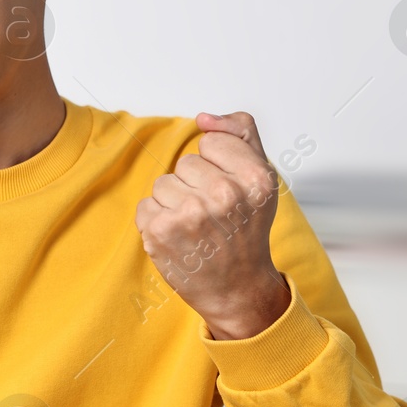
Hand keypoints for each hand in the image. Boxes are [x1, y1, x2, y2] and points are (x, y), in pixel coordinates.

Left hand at [134, 111, 291, 339]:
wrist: (237, 288)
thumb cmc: (246, 231)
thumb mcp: (260, 177)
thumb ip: (240, 134)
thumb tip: (203, 118)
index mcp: (255, 178)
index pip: (210, 142)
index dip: (216, 166)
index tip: (229, 193)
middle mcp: (225, 195)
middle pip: (185, 163)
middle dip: (195, 186)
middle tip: (214, 216)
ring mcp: (190, 214)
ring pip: (164, 183)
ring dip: (175, 204)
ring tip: (197, 229)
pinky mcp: (160, 231)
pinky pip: (146, 205)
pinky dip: (157, 222)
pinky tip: (179, 240)